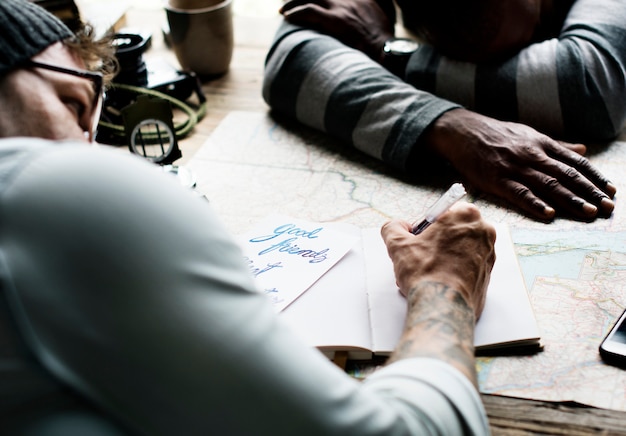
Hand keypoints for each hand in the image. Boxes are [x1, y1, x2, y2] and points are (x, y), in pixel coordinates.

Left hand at [279, 0, 395, 61]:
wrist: (388, 52)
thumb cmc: (386, 46)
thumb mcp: (385, 23)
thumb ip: (375, 15)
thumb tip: (371, 22)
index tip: (318, 3)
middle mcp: (351, 0)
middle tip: (294, 3)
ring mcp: (342, 9)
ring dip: (294, 3)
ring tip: (284, 10)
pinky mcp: (335, 20)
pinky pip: (309, 11)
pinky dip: (296, 12)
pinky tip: (288, 17)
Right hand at [381, 203, 495, 318]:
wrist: (442, 306)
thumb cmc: (425, 273)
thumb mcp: (397, 244)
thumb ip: (393, 227)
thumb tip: (398, 226)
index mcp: (466, 215)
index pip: (442, 211)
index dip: (425, 225)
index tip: (417, 238)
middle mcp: (483, 231)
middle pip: (452, 230)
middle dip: (434, 241)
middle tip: (419, 255)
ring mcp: (489, 253)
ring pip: (459, 248)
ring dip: (442, 256)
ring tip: (425, 271)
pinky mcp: (488, 273)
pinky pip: (466, 265)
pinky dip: (453, 270)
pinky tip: (437, 281)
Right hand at [422, 109, 615, 220]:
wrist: (465, 132)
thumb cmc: (498, 135)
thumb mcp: (529, 135)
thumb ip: (557, 146)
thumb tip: (582, 150)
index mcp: (543, 144)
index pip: (576, 163)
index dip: (595, 177)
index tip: (611, 191)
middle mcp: (533, 155)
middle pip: (567, 176)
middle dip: (590, 192)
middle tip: (608, 207)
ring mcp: (515, 168)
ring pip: (548, 185)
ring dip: (570, 200)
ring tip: (588, 212)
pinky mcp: (497, 180)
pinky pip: (519, 193)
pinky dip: (534, 203)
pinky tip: (549, 213)